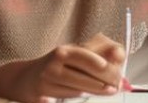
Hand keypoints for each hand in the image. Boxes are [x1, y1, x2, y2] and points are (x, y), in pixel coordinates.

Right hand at [0, 34, 125, 102]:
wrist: (28, 79)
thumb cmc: (59, 65)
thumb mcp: (78, 53)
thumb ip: (101, 51)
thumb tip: (119, 53)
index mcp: (65, 51)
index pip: (86, 56)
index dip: (103, 65)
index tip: (118, 71)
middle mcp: (54, 64)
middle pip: (84, 75)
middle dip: (104, 81)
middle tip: (117, 85)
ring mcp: (48, 80)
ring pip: (78, 89)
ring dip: (95, 90)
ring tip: (108, 90)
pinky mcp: (44, 94)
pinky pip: (67, 97)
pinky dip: (79, 96)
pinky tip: (85, 93)